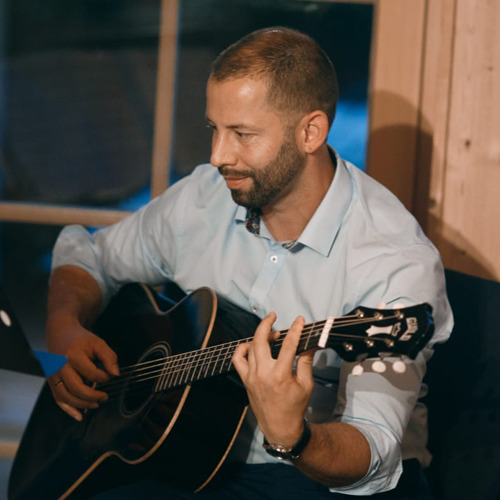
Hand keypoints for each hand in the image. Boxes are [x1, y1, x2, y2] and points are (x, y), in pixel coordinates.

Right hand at [47, 319, 118, 420]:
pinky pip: (58, 399)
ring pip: (66, 397)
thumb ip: (109, 357)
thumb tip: (116, 374)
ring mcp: (53, 375)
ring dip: (83, 404)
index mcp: (73, 355)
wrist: (61, 333)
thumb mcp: (98, 343)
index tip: (110, 375)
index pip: (91, 373)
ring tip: (96, 404)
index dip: (104, 377)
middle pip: (76, 388)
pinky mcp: (51, 381)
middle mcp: (60, 366)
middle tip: (105, 397)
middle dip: (93, 396)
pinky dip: (68, 409)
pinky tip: (79, 415)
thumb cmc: (81, 339)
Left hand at [232, 313, 314, 446]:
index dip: (295, 329)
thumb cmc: (295, 406)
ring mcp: (251, 376)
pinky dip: (243, 349)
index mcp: (280, 375)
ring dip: (259, 336)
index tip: (300, 320)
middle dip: (267, 324)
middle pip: (261, 340)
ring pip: (250, 347)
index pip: (289, 344)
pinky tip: (252, 345)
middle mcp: (263, 373)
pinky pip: (238, 359)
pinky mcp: (245, 380)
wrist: (280, 427)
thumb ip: (306, 362)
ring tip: (270, 334)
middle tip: (273, 316)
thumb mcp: (306, 385)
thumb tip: (309, 344)